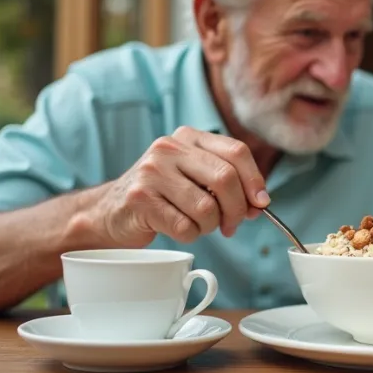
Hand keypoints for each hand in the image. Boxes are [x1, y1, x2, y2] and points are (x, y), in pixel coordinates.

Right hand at [91, 126, 269, 246]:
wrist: (111, 211)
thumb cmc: (162, 195)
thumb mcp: (194, 176)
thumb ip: (228, 182)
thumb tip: (260, 202)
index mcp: (188, 137)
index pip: (237, 152)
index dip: (255, 180)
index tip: (261, 203)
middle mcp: (168, 148)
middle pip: (225, 179)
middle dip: (237, 210)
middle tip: (232, 225)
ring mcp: (151, 172)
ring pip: (207, 208)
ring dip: (210, 225)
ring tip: (199, 224)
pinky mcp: (140, 199)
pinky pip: (185, 226)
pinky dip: (190, 235)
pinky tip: (180, 228)